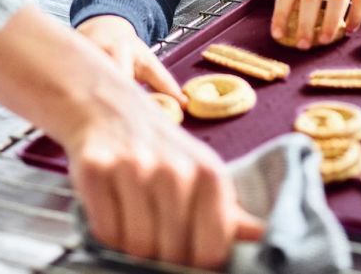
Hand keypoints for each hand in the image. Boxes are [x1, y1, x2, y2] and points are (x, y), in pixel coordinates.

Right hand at [0, 5, 263, 265]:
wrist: (105, 102)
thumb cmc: (159, 146)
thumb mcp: (199, 169)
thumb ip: (228, 211)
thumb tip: (265, 238)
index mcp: (208, 173)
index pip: (211, 250)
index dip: (198, 264)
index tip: (189, 257)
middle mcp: (174, 169)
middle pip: (171, 254)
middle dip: (161, 259)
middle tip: (155, 241)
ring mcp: (134, 168)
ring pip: (135, 247)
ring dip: (130, 247)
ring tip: (132, 224)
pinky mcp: (95, 169)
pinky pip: (103, 231)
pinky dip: (105, 233)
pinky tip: (111, 212)